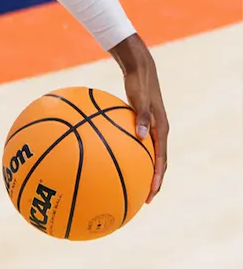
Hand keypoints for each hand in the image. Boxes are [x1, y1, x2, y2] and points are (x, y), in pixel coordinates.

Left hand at [109, 33, 167, 200]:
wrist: (139, 69)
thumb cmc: (139, 83)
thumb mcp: (140, 99)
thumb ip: (141, 117)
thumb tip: (141, 136)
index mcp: (161, 130)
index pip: (161, 161)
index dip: (156, 179)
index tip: (150, 194)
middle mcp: (156, 132)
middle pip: (156, 163)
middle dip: (150, 182)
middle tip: (140, 199)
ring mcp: (148, 129)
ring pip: (145, 155)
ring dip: (139, 171)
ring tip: (127, 186)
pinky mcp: (138, 125)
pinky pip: (133, 144)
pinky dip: (126, 154)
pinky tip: (107, 161)